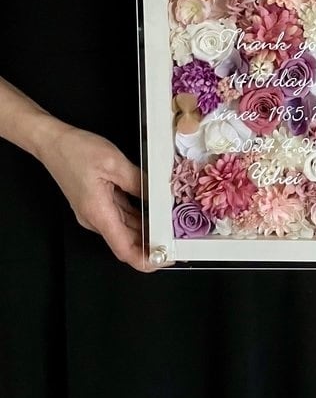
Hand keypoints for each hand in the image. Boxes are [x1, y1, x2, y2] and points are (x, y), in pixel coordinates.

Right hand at [39, 123, 153, 272]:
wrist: (53, 142)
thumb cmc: (77, 150)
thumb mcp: (115, 163)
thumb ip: (139, 182)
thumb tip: (158, 196)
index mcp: (98, 212)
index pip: (124, 249)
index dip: (145, 259)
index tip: (163, 259)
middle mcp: (95, 218)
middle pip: (127, 241)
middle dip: (151, 245)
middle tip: (175, 239)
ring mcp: (95, 212)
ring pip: (125, 229)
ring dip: (145, 231)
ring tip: (168, 226)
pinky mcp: (97, 203)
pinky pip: (121, 216)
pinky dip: (137, 218)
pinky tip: (153, 212)